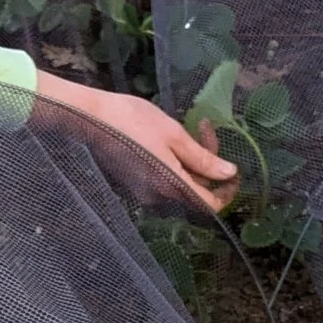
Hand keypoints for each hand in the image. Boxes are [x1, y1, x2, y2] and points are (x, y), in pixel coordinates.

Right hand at [31, 75, 237, 212]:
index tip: (233, 171)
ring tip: (191, 129)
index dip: (227, 193)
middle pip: (197, 192)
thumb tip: (229, 173)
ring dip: (193, 162)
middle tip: (206, 130)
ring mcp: (145, 193)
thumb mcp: (173, 134)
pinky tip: (171, 140)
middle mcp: (159, 197)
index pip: (211, 205)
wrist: (90, 118)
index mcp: (172, 186)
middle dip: (209, 165)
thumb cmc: (132, 120)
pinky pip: (166, 181)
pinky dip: (176, 164)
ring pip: (182, 185)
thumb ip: (203, 158)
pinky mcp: (135, 185)